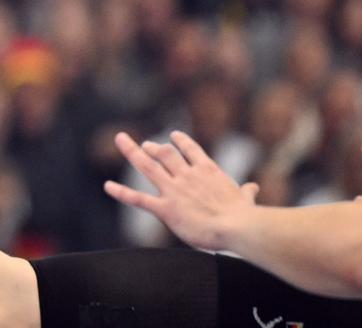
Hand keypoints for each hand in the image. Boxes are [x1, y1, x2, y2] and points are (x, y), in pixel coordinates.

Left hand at [104, 130, 258, 251]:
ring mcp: (174, 190)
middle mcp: (187, 175)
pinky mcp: (166, 208)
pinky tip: (107, 186)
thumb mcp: (245, 200)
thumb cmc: (245, 216)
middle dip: (154, 148)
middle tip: (145, 144)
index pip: (191, 150)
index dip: (180, 141)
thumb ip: (246, 192)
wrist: (238, 226)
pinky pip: (138, 199)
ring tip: (121, 140)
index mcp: (207, 171)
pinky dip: (121, 192)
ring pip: (148, 167)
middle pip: (165, 154)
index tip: (173, 136)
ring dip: (132, 152)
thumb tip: (253, 188)